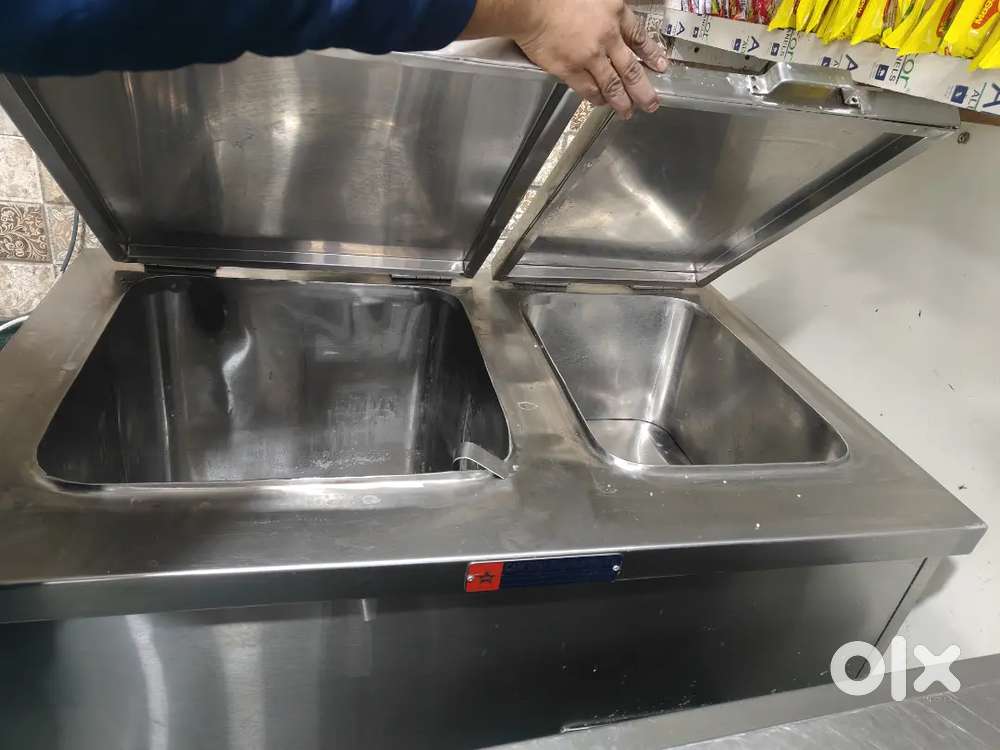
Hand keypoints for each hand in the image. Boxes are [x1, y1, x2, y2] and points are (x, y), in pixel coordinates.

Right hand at [461, 0, 668, 118]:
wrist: (532, 5)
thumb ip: (608, 12)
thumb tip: (615, 28)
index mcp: (615, 13)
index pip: (640, 38)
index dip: (651, 54)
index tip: (660, 66)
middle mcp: (608, 37)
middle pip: (631, 69)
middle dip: (643, 90)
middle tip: (651, 103)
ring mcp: (590, 56)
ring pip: (613, 85)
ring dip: (622, 101)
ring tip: (627, 112)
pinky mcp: (570, 69)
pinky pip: (589, 89)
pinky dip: (597, 98)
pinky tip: (602, 103)